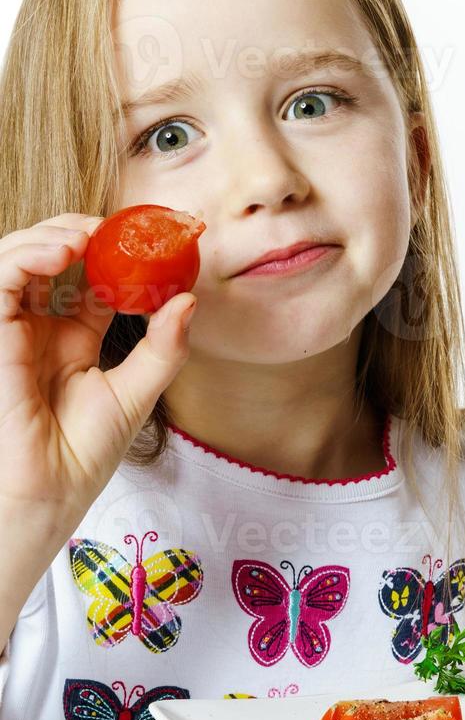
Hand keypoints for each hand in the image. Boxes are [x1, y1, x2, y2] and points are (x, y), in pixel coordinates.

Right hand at [0, 212, 195, 522]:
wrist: (50, 492)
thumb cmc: (84, 453)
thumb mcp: (137, 392)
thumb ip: (163, 346)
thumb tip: (190, 299)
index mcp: (72, 338)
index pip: (87, 278)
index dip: (110, 251)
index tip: (144, 238)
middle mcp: (40, 328)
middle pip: (48, 258)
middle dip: (76, 232)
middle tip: (110, 227)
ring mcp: (13, 330)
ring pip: (18, 259)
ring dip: (50, 236)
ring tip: (86, 236)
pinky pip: (0, 280)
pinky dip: (26, 256)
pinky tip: (62, 253)